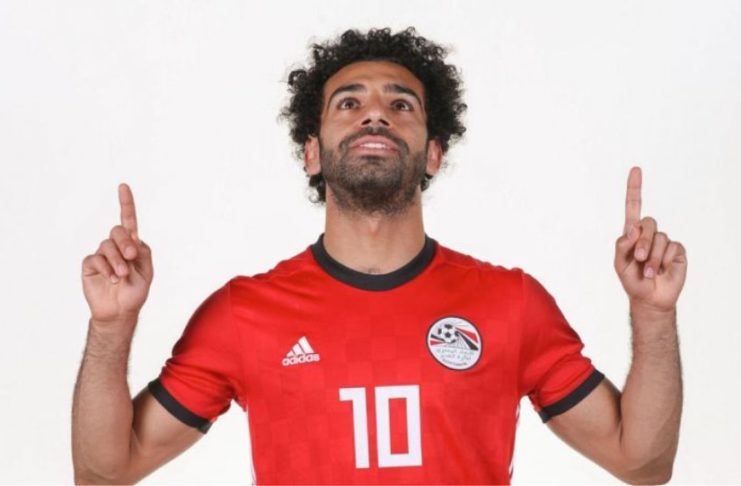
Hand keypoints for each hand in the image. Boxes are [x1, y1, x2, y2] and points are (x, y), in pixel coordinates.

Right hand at [81, 184, 153, 324]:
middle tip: (131, 257)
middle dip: (125, 243)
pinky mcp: (90, 264)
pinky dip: (106, 268)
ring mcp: (102, 254)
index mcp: (132, 245)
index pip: (128, 221)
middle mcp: (116, 246)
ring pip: (107, 245)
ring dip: (117, 260)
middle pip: (118, 231)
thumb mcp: (146, 272)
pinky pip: (95, 258)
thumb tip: (134, 240)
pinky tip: (112, 278)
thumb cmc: (135, 291)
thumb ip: (143, 253)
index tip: (123, 186)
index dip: (126, 203)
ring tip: (121, 275)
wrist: (120, 311)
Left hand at [614, 167, 686, 313]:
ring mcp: (664, 241)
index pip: (633, 207)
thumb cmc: (632, 280)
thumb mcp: (619, 264)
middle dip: (642, 242)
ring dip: (652, 258)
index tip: (635, 170)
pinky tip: (660, 271)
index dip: (634, 188)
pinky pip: (671, 248)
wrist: (649, 297)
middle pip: (647, 222)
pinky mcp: (677, 251)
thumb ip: (621, 245)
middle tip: (640, 259)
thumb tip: (632, 229)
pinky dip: (663, 262)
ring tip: (648, 272)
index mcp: (632, 233)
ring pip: (660, 238)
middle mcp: (649, 234)